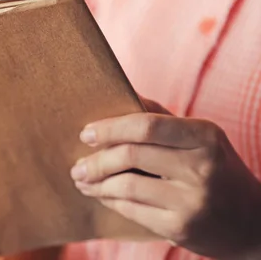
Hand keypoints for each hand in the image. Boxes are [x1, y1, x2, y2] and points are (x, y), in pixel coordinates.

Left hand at [70, 99, 260, 258]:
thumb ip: (161, 117)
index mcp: (204, 136)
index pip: (147, 125)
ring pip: (127, 185)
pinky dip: (111, 201)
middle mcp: (202, 166)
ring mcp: (193, 200)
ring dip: (97, 183)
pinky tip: (101, 196)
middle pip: (132, 155)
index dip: (110, 128)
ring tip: (82, 180)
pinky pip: (133, 210)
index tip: (86, 133)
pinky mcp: (182, 228)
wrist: (251, 222)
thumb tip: (120, 92)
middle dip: (96, 160)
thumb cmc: (215, 169)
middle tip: (77, 165)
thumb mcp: (200, 137)